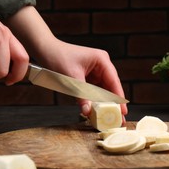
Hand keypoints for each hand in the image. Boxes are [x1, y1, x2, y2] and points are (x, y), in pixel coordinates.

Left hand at [4, 6, 127, 117]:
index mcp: (101, 60)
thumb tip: (88, 111)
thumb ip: (81, 95)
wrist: (45, 50)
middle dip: (113, 103)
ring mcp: (95, 71)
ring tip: (108, 118)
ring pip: (103, 91)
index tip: (123, 111)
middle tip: (118, 119)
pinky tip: (95, 111)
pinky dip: (94, 100)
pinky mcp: (88, 77)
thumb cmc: (58, 57)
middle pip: (110, 87)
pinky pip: (94, 91)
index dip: (119, 98)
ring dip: (103, 103)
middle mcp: (101, 65)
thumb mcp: (71, 78)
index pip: (114, 81)